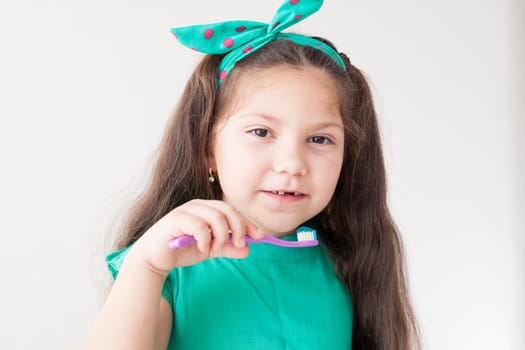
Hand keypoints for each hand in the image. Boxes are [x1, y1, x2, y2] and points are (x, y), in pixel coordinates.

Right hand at [127, 199, 263, 274]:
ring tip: (216, 248)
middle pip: (227, 210)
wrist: (155, 258)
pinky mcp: (175, 219)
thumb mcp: (210, 249)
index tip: (260, 236)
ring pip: (215, 216)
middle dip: (238, 228)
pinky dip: (205, 238)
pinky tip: (203, 248)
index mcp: (208, 210)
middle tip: (239, 244)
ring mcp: (186, 211)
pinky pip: (198, 225)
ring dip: (221, 235)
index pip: (233, 211)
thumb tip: (248, 249)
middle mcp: (198, 206)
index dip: (248, 222)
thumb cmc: (181, 250)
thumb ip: (228, 248)